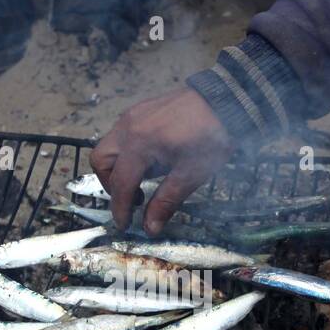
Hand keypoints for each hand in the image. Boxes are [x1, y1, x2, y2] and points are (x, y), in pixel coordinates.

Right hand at [90, 87, 232, 234]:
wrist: (227, 101)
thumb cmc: (211, 137)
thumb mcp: (190, 174)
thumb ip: (166, 202)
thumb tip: (150, 229)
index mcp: (140, 144)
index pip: (120, 183)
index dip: (120, 208)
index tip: (125, 225)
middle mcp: (128, 127)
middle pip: (101, 161)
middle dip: (112, 185)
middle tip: (134, 200)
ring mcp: (132, 115)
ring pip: (108, 146)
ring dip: (118, 168)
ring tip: (144, 180)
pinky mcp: (140, 110)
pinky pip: (121, 135)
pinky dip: (126, 153)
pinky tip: (151, 160)